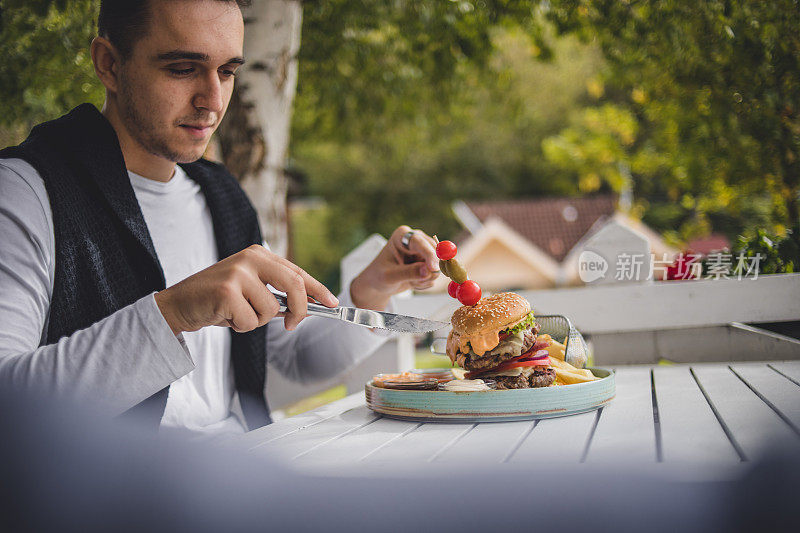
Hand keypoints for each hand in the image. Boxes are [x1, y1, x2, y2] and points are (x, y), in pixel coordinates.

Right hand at [154, 245, 337, 334]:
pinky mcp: (227, 292)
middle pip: (293, 285)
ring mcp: (238, 273)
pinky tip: (226, 317)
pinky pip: (252, 321)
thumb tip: (306, 307)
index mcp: (258, 254)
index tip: (332, 302)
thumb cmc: (218, 300)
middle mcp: (250, 258)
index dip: (317, 289)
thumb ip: (275, 292)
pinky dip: (241, 327)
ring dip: (257, 321)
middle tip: (293, 324)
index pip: (296, 271)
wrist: (179, 305)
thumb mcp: (249, 289)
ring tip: (237, 314)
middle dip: (300, 310)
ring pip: (271, 310)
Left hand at [349, 225, 439, 309]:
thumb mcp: (389, 276)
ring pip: (437, 266)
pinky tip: (413, 281)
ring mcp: (424, 251)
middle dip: (429, 271)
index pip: (420, 242)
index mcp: (402, 236)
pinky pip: (435, 274)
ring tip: (410, 281)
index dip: (429, 255)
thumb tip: (428, 271)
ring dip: (426, 278)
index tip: (433, 269)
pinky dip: (426, 281)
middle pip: (435, 253)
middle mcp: (416, 240)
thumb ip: (408, 273)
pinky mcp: (428, 262)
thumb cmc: (379, 276)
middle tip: (416, 282)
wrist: (379, 283)